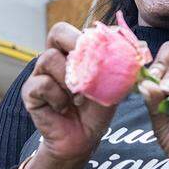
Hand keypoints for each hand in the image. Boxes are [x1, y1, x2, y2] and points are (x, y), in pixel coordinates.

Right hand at [21, 22, 116, 165]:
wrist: (83, 139)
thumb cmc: (95, 110)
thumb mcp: (112, 86)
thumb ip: (119, 66)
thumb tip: (137, 45)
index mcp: (71, 53)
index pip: (73, 29)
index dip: (86, 35)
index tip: (101, 52)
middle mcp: (54, 59)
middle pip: (57, 32)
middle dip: (75, 44)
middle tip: (87, 64)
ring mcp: (40, 74)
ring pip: (49, 58)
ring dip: (69, 78)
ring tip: (77, 96)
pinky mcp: (30, 93)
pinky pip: (43, 84)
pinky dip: (58, 96)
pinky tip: (64, 107)